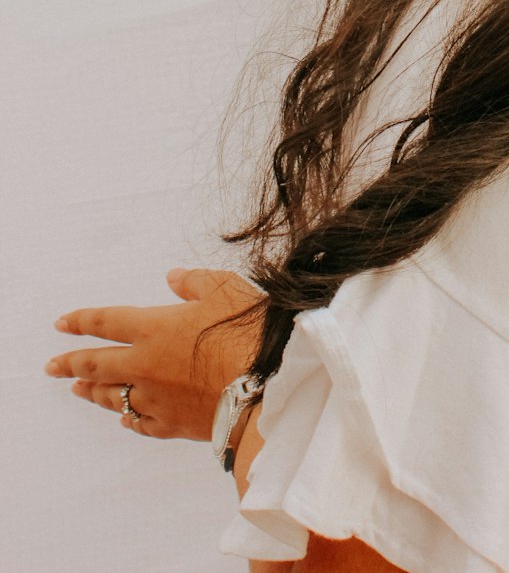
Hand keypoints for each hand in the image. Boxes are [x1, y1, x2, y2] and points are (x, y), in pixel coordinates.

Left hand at [45, 268, 263, 440]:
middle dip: (69, 363)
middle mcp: (144, 365)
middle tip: (50, 366)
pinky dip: (128, 417)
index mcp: (154, 328)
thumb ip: (195, 282)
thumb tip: (173, 277)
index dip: (80, 321)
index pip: (105, 322)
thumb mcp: (225, 289)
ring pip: (112, 395)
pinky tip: (124, 417)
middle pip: (95, 364)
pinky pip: (139, 422)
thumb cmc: (247, 330)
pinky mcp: (171, 424)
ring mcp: (155, 398)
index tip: (60, 323)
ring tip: (79, 389)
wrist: (265, 386)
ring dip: (93, 391)